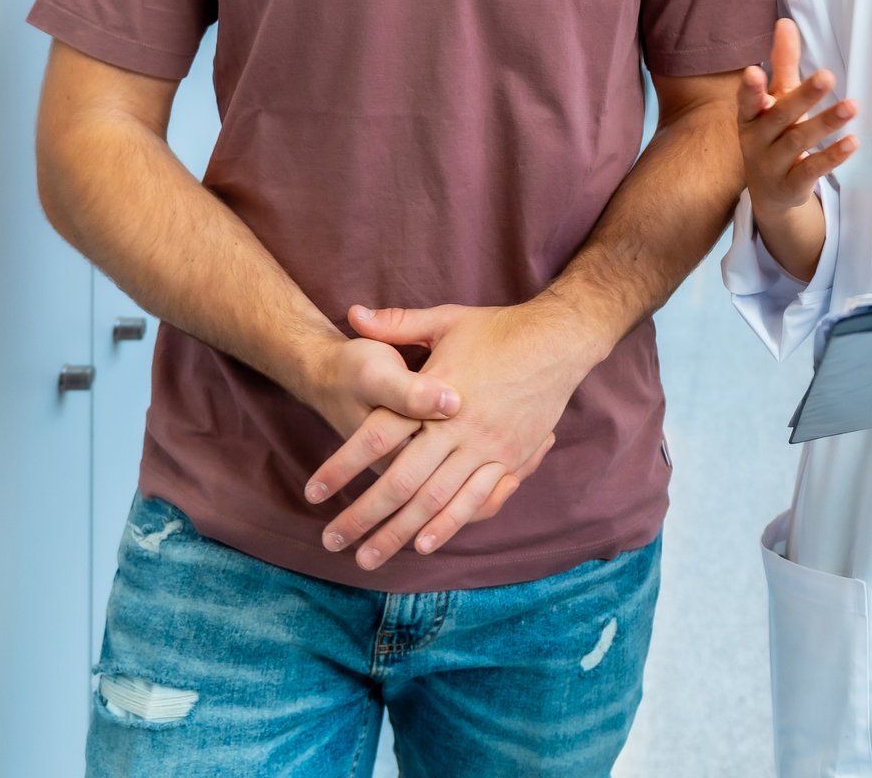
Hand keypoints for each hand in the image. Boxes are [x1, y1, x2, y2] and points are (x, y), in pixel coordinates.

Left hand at [304, 301, 593, 569]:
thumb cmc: (498, 330)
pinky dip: (449, 525)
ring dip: (400, 532)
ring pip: (436, 501)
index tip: (313, 492)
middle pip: (402, 482)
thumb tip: (352, 313)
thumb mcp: (445, 320)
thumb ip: (396, 323)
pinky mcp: (510, 459)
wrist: (558, 341)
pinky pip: (476, 500)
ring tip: (368, 557)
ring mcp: (487, 448)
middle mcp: (459, 428)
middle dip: (363, 515)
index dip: (343, 467)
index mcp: (436, 395)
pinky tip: (424, 544)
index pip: (378, 438)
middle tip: (331, 540)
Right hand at [737, 19, 855, 275]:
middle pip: (780, 117)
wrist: (769, 193)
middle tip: (828, 76)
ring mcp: (772, 166)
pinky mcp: (791, 186)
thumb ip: (782, 63)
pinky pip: (811, 170)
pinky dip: (832, 156)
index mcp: (750, 116)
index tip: (754, 71)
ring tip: (852, 106)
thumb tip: (785, 22)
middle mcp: (757, 140)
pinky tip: (852, 142)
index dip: (750, 89)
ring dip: (825, 123)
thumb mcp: (777, 99)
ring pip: (798, 142)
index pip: (747, 101)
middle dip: (803, 97)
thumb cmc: (773, 134)